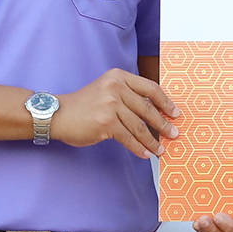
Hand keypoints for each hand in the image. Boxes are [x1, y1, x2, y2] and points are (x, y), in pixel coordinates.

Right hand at [55, 69, 179, 159]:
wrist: (57, 114)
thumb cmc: (84, 105)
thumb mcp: (106, 89)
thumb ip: (127, 94)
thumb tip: (155, 111)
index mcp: (119, 77)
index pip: (150, 88)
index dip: (165, 102)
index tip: (175, 113)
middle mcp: (116, 88)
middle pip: (147, 108)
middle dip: (163, 124)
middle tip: (174, 133)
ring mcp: (111, 105)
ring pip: (139, 126)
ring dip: (153, 141)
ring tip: (161, 149)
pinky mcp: (106, 123)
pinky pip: (128, 138)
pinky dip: (139, 148)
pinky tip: (145, 154)